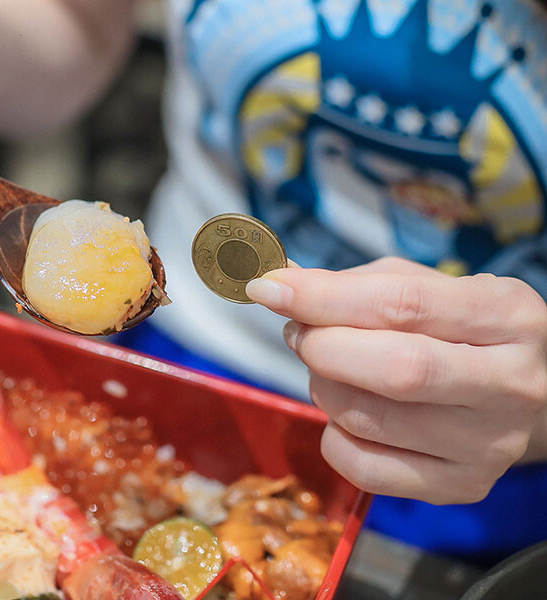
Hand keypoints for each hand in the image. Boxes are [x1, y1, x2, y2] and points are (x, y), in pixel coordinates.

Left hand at [246, 257, 546, 503]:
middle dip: (322, 346)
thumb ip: (354, 285)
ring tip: (326, 367)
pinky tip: (344, 412)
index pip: (403, 304)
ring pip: (370, 419)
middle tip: (298, 331)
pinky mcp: (461, 486)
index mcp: (507, 315)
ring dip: (322, 386)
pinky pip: (365, 468)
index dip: (324, 297)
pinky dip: (332, 435)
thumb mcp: (422, 287)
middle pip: (395, 369)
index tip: (269, 288)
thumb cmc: (456, 329)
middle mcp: (511, 383)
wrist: (518, 391)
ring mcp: (490, 444)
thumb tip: (279, 283)